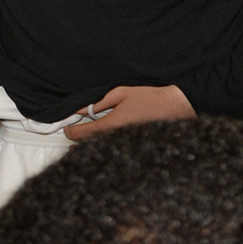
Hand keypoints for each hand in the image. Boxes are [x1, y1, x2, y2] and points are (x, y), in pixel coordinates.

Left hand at [64, 84, 195, 140]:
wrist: (175, 107)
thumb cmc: (150, 98)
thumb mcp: (120, 93)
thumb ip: (98, 102)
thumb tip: (81, 108)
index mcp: (112, 124)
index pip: (83, 133)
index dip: (71, 132)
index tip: (67, 129)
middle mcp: (117, 138)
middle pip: (90, 145)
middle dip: (78, 142)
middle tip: (71, 138)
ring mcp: (126, 145)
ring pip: (101, 149)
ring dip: (90, 147)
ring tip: (81, 146)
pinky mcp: (134, 148)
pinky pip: (114, 150)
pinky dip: (104, 147)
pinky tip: (102, 145)